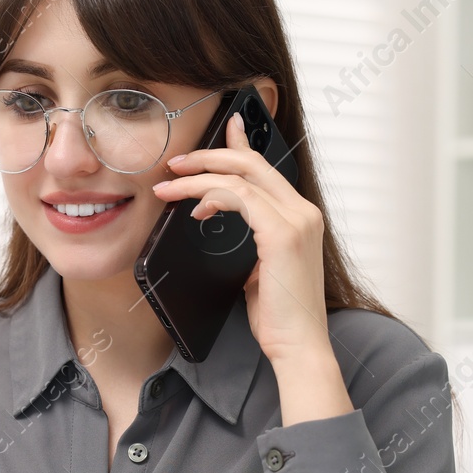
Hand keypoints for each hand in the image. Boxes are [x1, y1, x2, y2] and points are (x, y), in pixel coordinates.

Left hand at [151, 111, 330, 364]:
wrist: (297, 345)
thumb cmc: (279, 315)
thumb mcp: (261, 268)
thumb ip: (253, 240)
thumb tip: (225, 222)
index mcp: (300, 216)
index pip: (266, 170)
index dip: (242, 145)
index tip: (224, 127)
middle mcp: (303, 211)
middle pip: (253, 164)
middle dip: (210, 156)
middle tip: (177, 161)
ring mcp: (296, 220)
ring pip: (241, 178)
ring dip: (199, 178)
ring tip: (170, 186)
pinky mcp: (282, 234)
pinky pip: (240, 198)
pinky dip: (212, 196)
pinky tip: (195, 207)